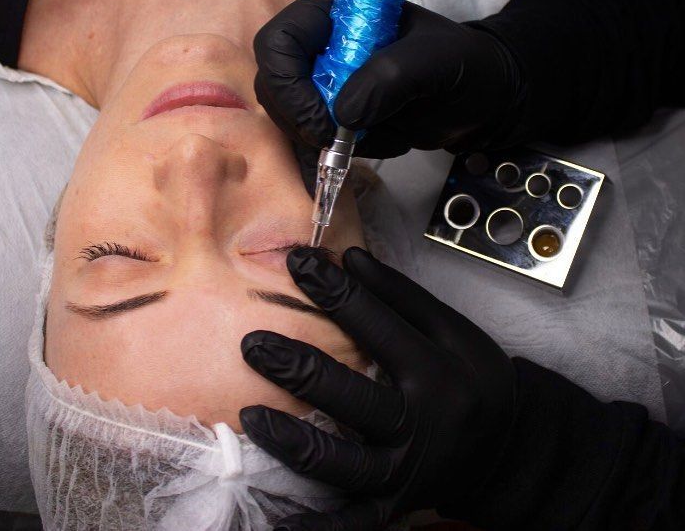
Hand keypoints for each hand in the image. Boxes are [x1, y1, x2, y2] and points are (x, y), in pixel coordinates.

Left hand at [239, 246, 514, 530]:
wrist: (510, 448)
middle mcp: (420, 423)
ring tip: (251, 416)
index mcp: (435, 370)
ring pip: (341, 462)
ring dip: (291, 441)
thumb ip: (401, 295)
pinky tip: (276, 525)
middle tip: (252, 344)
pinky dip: (315, 527)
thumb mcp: (453, 329)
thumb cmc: (475, 379)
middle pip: (350, 396)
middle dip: (297, 368)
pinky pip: (351, 523)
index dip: (331, 290)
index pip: (374, 323)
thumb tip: (350, 258)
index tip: (296, 262)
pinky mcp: (394, 505)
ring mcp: (405, 470)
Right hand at [253, 0, 522, 190]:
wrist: (485, 98)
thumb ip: (391, 77)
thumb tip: (342, 113)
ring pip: (292, 119)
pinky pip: (317, 140)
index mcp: (337, 12)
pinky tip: (391, 137)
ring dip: (334, 138)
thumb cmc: (466, 66)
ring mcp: (325, 81)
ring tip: (390, 130)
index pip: (279, 41)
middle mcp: (322, 45)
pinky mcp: (335, 113)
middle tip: (346, 139)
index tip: (323, 120)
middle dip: (305, 119)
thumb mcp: (437, 62)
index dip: (287, 83)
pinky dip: (349, 151)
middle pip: (274, 86)